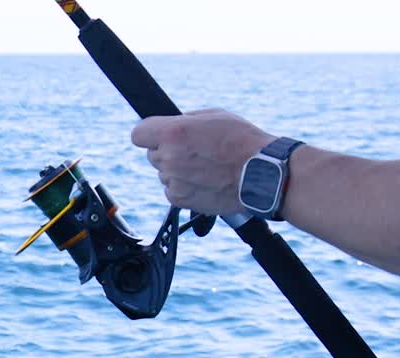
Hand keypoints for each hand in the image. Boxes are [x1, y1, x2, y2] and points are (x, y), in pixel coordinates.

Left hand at [131, 109, 276, 215]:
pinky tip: (204, 180)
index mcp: (173, 132)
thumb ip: (185, 121)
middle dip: (167, 151)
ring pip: (163, 172)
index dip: (149, 133)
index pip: (138, 134)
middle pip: (152, 154)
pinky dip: (183, 187)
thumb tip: (171, 124)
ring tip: (205, 166)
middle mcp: (169, 157)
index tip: (158, 135)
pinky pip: (171, 190)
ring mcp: (173, 180)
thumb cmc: (242, 141)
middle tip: (193, 151)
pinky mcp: (179, 199)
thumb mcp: (213, 116)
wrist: (261, 174)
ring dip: (176, 170)